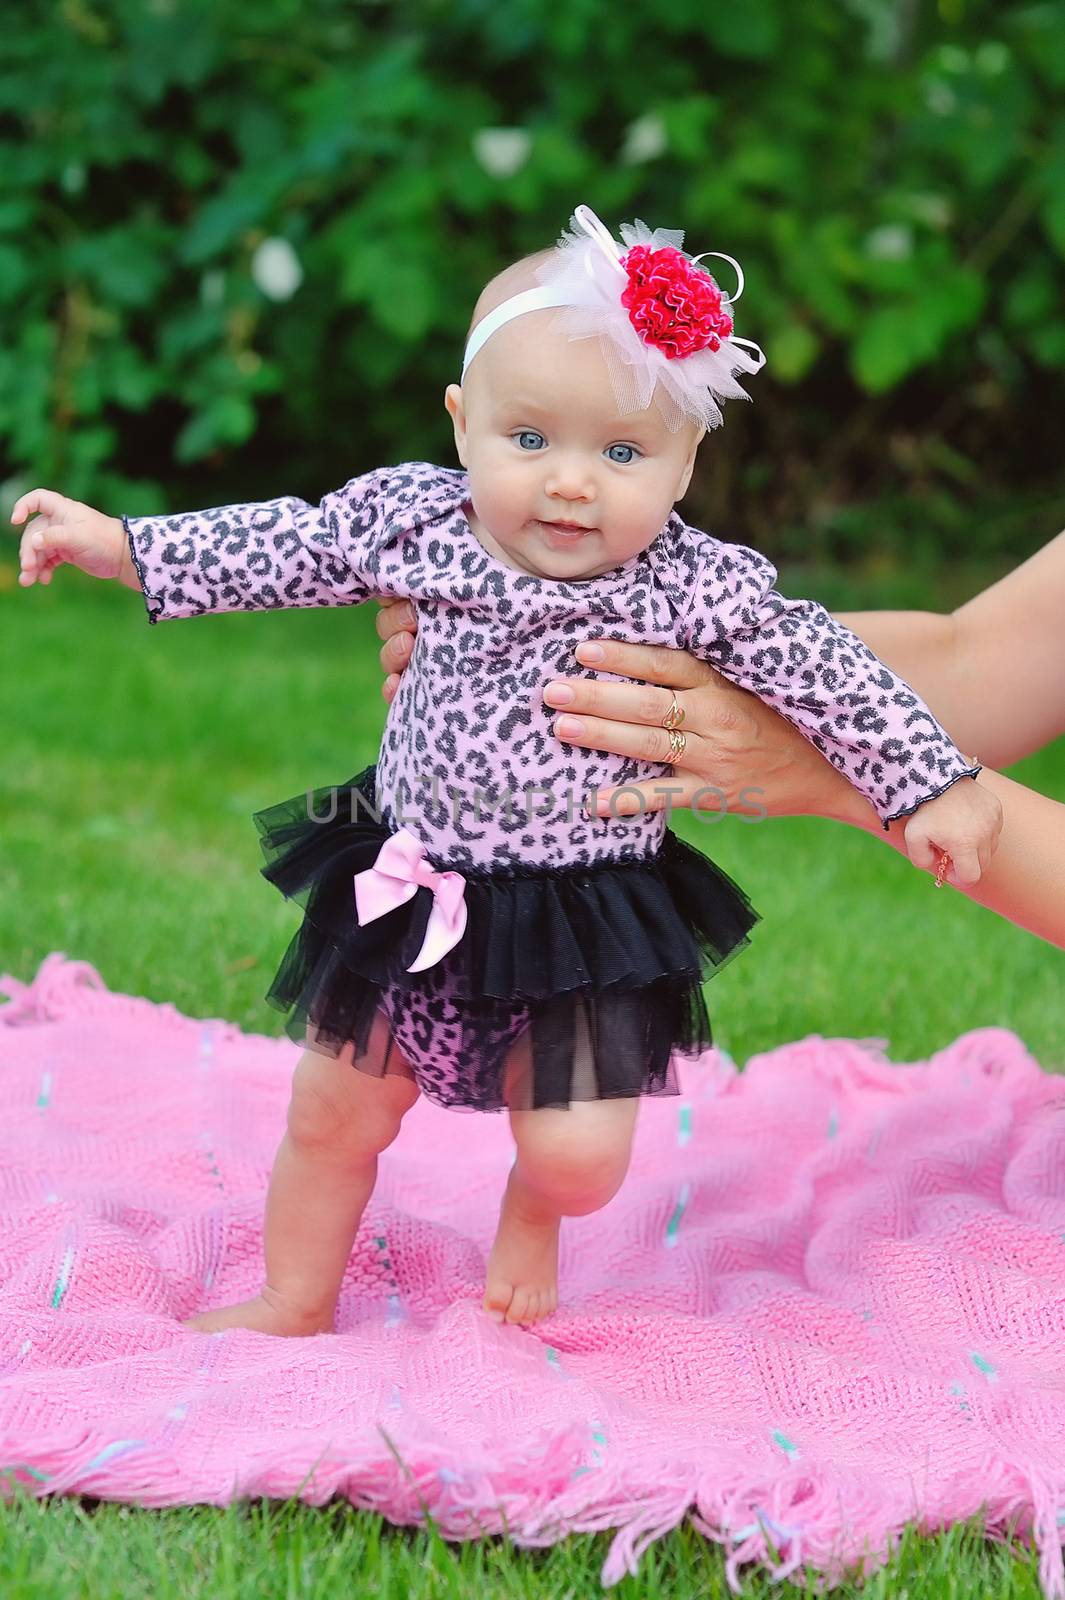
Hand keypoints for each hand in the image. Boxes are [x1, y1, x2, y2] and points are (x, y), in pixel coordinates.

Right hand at [10, 488, 125, 586]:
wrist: (123, 557)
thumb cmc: (103, 540)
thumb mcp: (77, 537)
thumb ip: (53, 538)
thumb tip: (32, 542)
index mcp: (62, 510)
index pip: (37, 499)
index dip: (23, 506)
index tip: (15, 521)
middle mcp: (60, 522)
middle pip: (33, 532)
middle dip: (28, 551)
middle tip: (27, 568)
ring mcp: (62, 538)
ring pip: (39, 549)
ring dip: (32, 564)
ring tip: (28, 581)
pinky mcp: (67, 553)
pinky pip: (48, 560)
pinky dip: (44, 569)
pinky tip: (43, 580)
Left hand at [373, 601, 858, 820]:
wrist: (836, 770)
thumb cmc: (786, 718)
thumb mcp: (756, 680)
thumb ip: (711, 664)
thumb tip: (654, 641)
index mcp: (725, 683)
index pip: (667, 664)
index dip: (625, 657)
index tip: (583, 649)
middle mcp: (717, 717)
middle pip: (648, 703)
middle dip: (596, 696)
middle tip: (551, 689)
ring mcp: (715, 758)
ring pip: (649, 744)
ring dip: (602, 736)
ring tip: (560, 726)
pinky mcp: (716, 794)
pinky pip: (664, 797)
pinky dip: (628, 799)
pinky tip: (592, 799)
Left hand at [902, 778, 1003, 885]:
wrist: (938, 776)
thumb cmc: (924, 809)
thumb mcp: (913, 837)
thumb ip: (921, 860)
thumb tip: (938, 867)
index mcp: (965, 844)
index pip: (971, 877)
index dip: (959, 878)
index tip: (947, 869)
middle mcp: (984, 835)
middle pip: (982, 865)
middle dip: (966, 863)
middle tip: (949, 851)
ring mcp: (994, 822)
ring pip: (990, 849)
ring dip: (975, 849)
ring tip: (956, 835)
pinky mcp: (997, 810)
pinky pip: (994, 831)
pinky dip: (982, 832)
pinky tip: (966, 822)